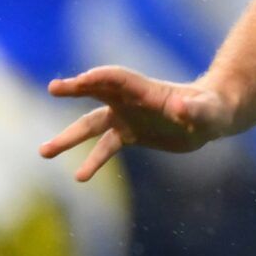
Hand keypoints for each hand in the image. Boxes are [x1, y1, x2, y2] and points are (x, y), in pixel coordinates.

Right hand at [40, 67, 240, 181]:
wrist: (210, 118)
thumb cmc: (212, 109)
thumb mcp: (208, 111)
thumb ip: (196, 109)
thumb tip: (183, 108)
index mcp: (146, 90)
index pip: (117, 79)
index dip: (98, 78)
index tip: (78, 82)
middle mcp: (130, 101)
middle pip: (96, 93)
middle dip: (75, 89)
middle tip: (53, 89)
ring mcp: (127, 117)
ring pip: (90, 125)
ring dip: (68, 137)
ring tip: (44, 152)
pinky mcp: (130, 134)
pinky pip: (104, 147)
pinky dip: (91, 161)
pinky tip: (79, 178)